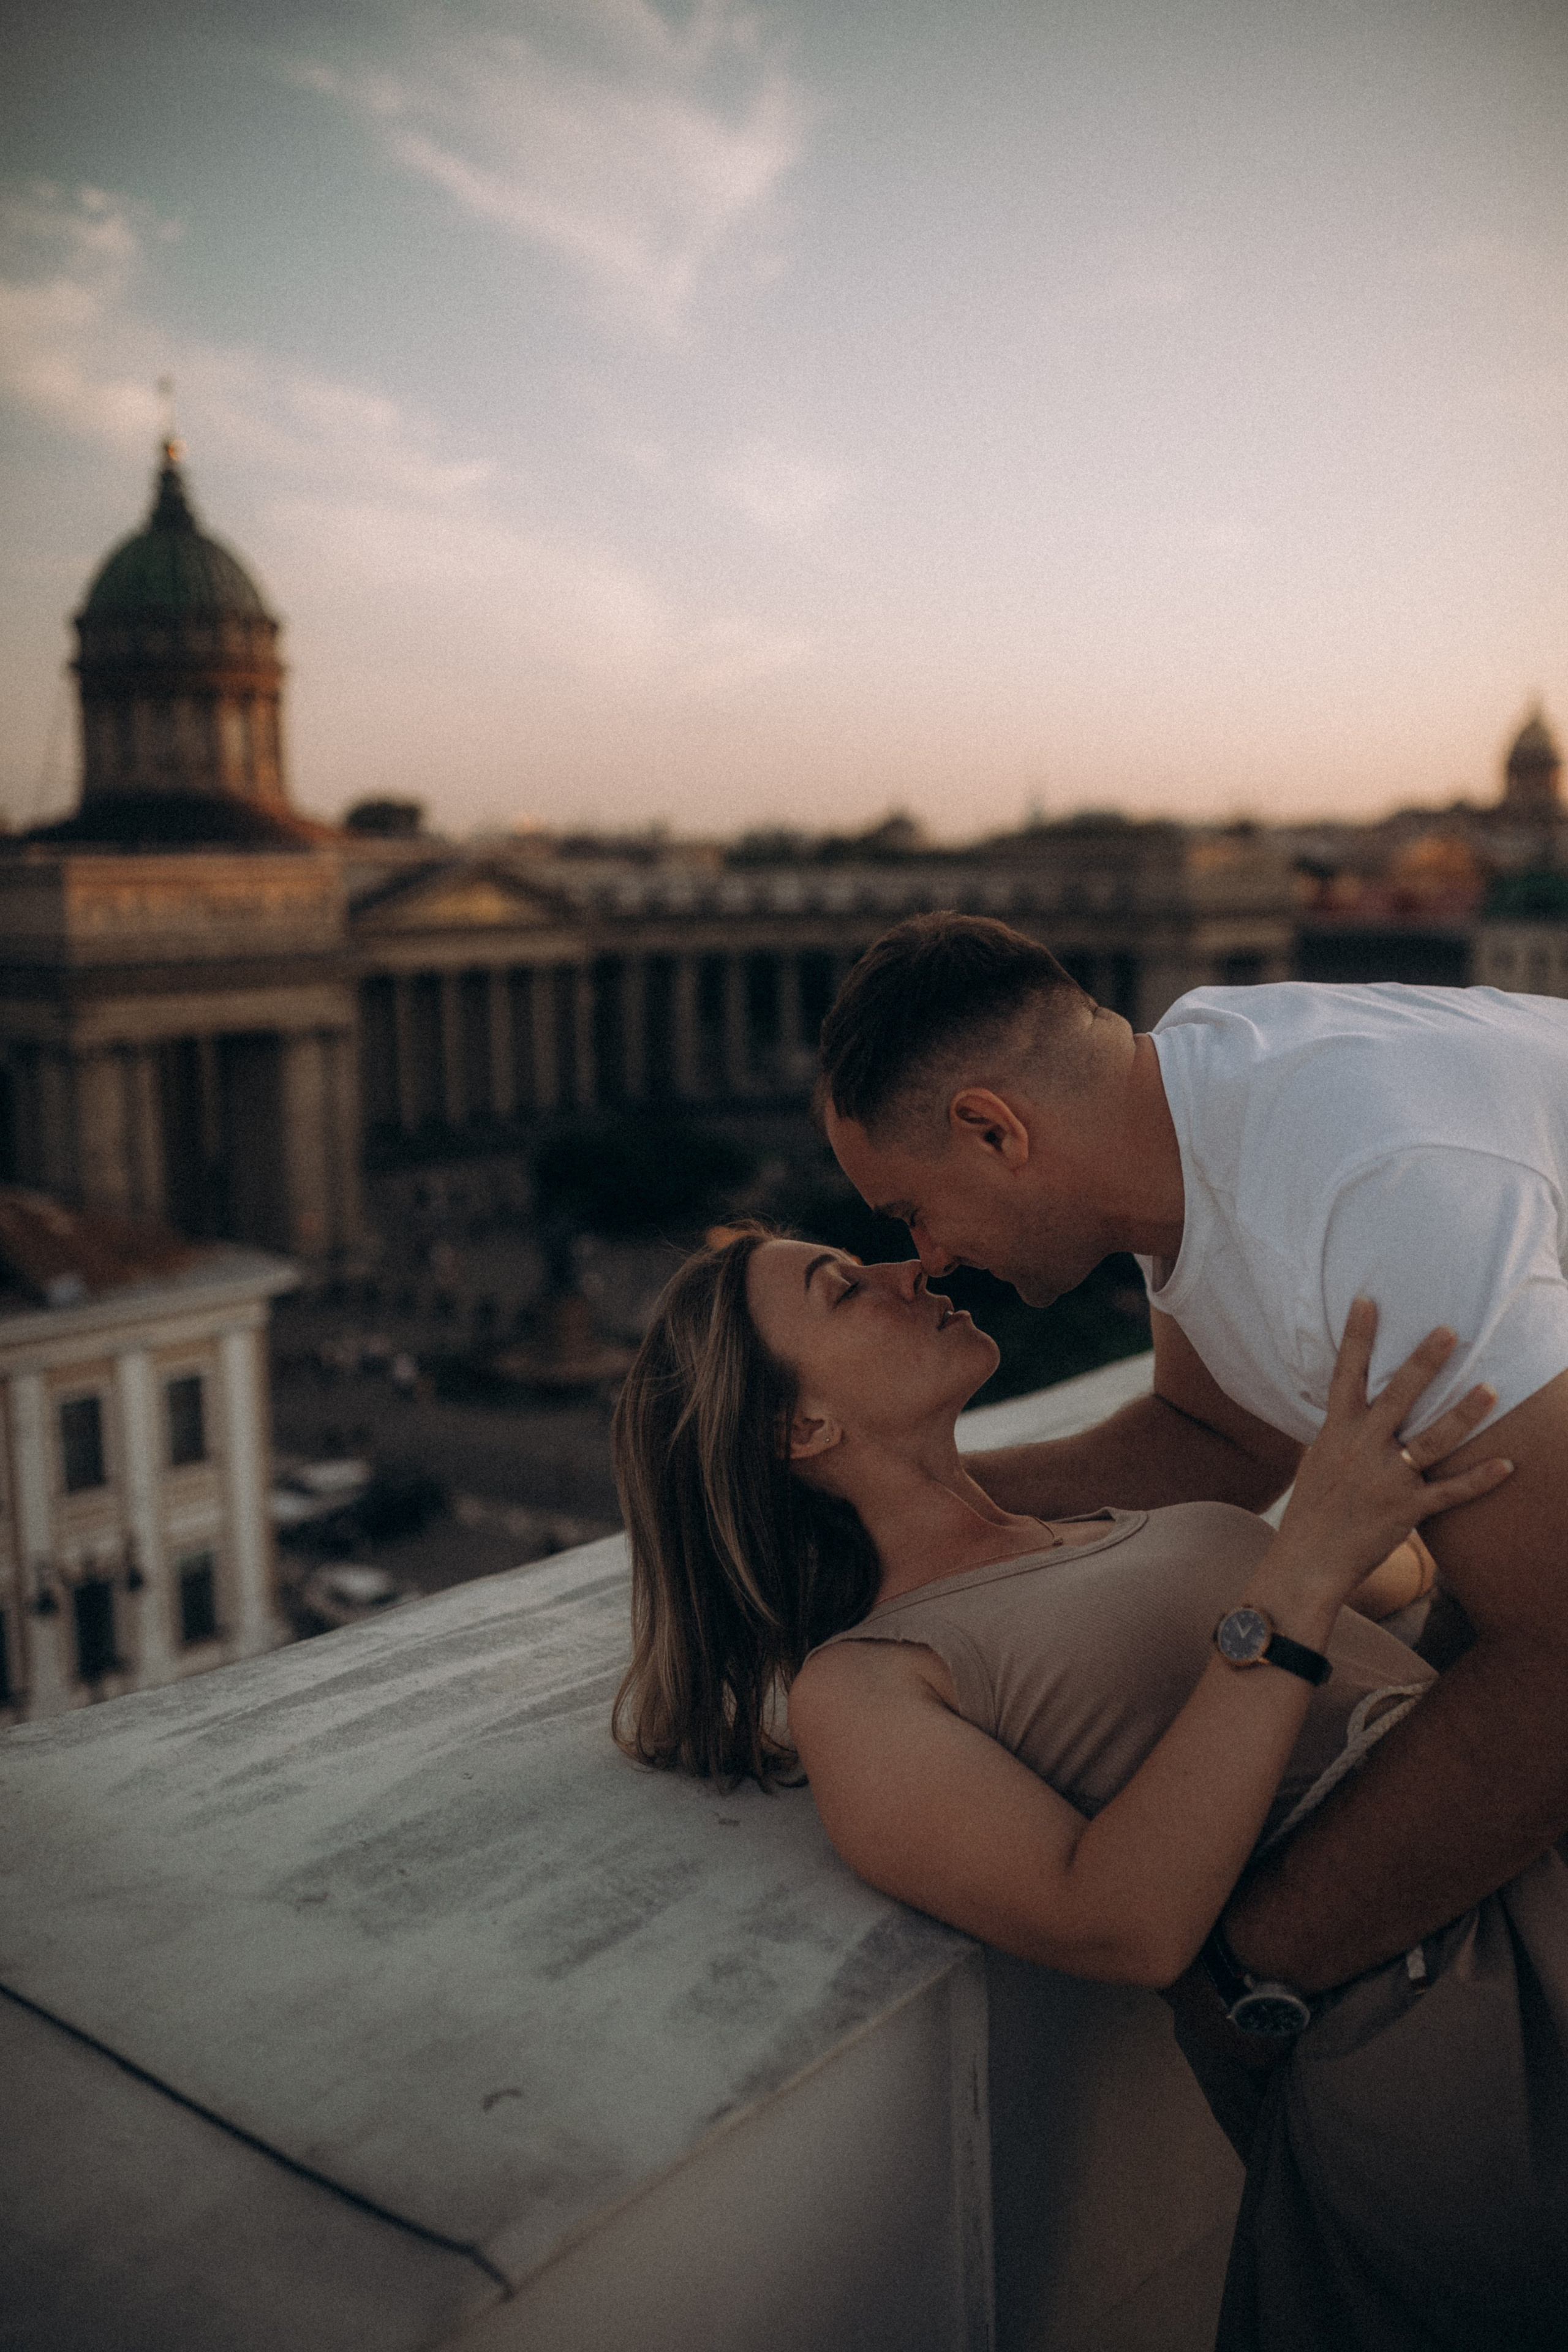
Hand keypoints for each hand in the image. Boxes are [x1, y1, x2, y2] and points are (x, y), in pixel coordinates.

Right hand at [1271, 1300, 1512, 1601]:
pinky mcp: (1406, 1511)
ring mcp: (1386, 1480)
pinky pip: (1450, 1493)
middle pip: (1397, 1396)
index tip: (1367, 1300)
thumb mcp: (1317, 1460)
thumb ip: (1341, 1430)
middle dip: (1424, 1362)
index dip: (1356, 1338)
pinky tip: (1507, 1464)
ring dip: (1464, 1415)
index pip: (1346, 1376)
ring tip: (1491, 1389)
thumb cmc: (1311, 1510)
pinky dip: (1480, 1479)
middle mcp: (1362, 1450)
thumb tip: (1351, 1403)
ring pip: (1433, 1440)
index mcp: (1336, 1433)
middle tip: (1449, 1331)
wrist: (1306, 1562)